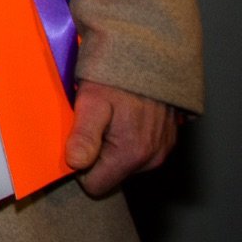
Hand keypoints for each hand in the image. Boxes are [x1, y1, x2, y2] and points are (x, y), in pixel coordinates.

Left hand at [65, 80, 180, 195]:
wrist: (149, 55)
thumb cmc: (116, 77)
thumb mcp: (92, 101)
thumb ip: (84, 135)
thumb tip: (75, 164)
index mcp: (132, 154)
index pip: (95, 185)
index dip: (80, 167)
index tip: (76, 142)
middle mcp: (152, 158)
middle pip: (109, 174)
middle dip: (95, 155)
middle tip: (92, 124)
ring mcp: (162, 150)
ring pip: (122, 164)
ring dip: (110, 146)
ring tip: (108, 117)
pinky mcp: (166, 141)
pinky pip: (137, 152)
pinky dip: (125, 138)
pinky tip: (122, 117)